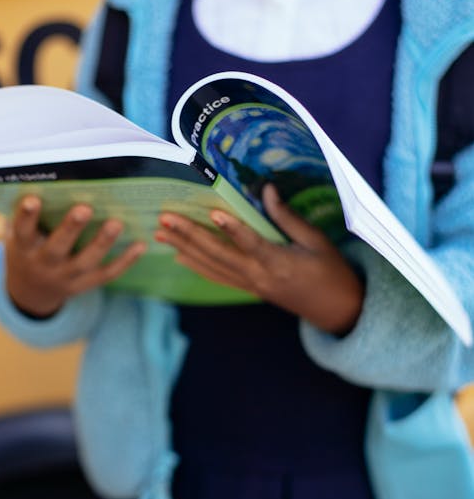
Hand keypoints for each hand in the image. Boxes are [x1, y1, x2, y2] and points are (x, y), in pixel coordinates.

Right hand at [5, 195, 145, 316]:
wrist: (32, 290)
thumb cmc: (29, 248)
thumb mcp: (22, 235)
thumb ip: (32, 215)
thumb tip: (53, 178)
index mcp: (24, 248)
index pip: (22, 232)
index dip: (26, 216)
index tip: (33, 199)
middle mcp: (43, 265)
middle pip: (56, 249)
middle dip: (70, 229)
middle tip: (84, 209)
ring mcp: (66, 277)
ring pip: (85, 262)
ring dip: (102, 243)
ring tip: (116, 223)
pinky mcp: (85, 284)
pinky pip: (107, 274)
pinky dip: (125, 261)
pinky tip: (140, 245)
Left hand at [155, 185, 363, 334]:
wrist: (336, 310)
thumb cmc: (331, 271)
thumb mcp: (316, 241)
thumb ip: (288, 217)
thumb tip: (266, 189)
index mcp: (279, 262)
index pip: (250, 243)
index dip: (231, 228)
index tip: (211, 212)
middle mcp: (259, 276)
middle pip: (219, 255)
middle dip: (190, 235)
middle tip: (165, 218)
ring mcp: (251, 285)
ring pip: (212, 266)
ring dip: (185, 249)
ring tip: (161, 234)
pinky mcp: (249, 289)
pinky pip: (218, 278)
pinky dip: (197, 266)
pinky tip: (180, 255)